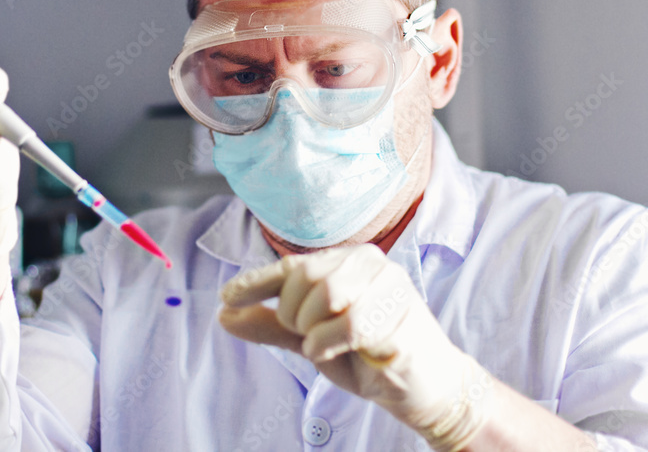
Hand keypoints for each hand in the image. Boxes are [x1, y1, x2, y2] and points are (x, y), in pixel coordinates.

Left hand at [219, 244, 493, 451]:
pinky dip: (330, 342)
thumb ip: (273, 326)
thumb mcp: (313, 340)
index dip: (256, 282)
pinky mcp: (403, 310)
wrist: (423, 387)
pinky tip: (333, 351)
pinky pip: (350, 323)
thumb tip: (225, 315)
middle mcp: (369, 261)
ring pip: (326, 295)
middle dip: (292, 315)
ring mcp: (389, 282)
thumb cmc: (369, 356)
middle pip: (305, 277)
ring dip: (314, 331)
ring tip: (326, 344)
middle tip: (307, 337)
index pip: (291, 266)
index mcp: (346, 261)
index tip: (228, 297)